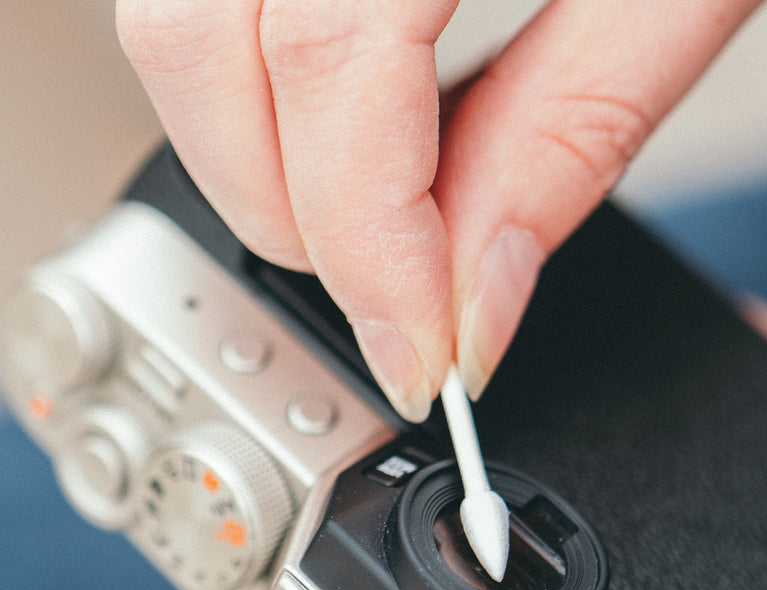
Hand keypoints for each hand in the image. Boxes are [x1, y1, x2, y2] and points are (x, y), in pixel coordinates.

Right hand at [115, 0, 761, 419]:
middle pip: (198, 40)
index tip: (425, 358)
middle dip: (297, 217)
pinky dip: (265, 75)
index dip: (369, 249)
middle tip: (401, 304)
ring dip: (264, 153)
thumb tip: (474, 304)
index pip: (329, 65)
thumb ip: (568, 137)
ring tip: (382, 223)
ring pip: (179, 9)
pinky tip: (358, 121)